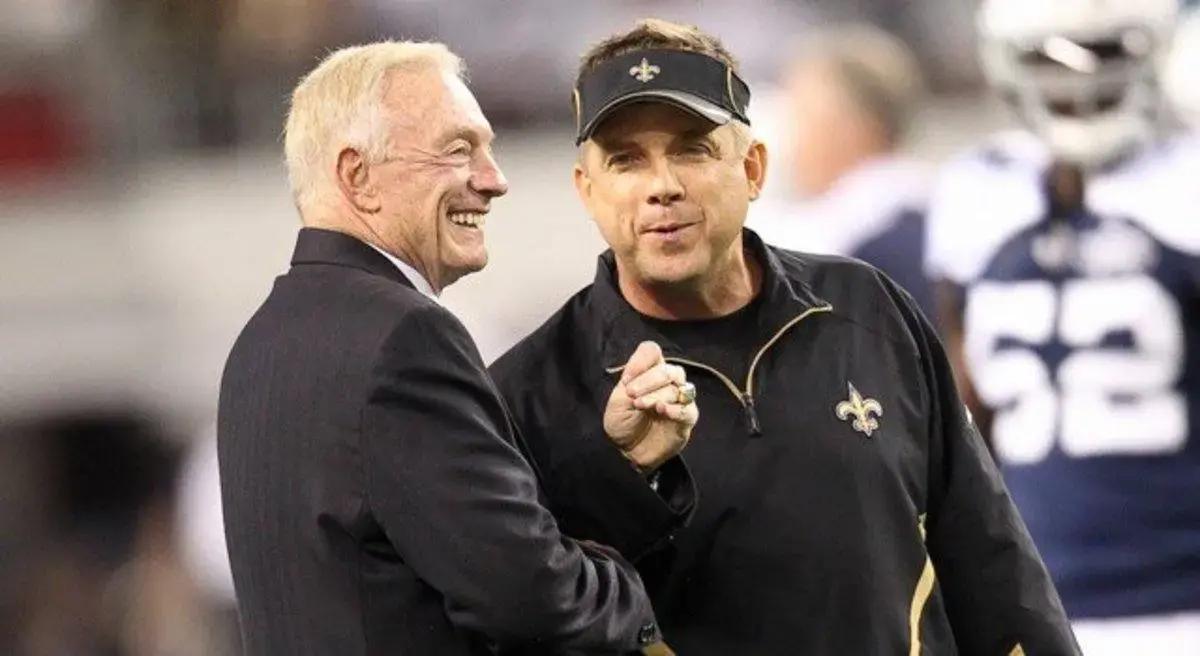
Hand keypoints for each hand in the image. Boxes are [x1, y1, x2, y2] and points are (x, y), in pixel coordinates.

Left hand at [603, 341, 698, 472]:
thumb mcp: (617, 400)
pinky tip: (662, 410)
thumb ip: (630, 381)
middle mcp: (667, 383)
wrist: (626, 451)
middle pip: (668, 369)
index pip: (652, 352)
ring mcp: (679, 401)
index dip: (641, 360)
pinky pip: (688, 409)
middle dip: (649, 379)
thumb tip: (641, 369)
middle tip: (632, 394)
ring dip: (658, 394)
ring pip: (678, 387)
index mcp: (648, 372)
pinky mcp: (687, 419)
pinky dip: (675, 408)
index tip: (626, 379)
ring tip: (641, 405)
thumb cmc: (622, 423)